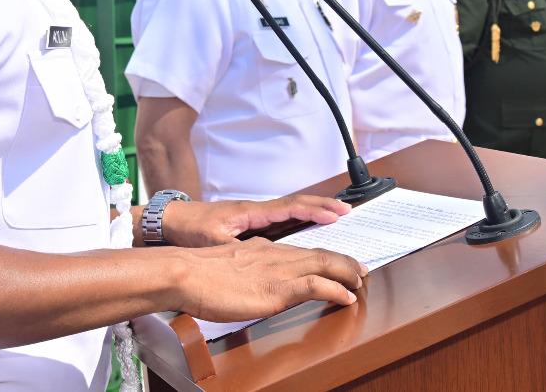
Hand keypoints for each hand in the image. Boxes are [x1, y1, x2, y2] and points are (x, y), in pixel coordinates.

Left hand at [163, 194, 350, 247]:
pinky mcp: (248, 223)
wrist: (170, 220)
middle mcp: (256, 210)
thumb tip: (258, 256)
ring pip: (289, 210)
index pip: (290, 206)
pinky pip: (280, 218)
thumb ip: (237, 249)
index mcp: (251, 212)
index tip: (337, 213)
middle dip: (322, 207)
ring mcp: (253, 216)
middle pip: (296, 204)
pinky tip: (306, 228)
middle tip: (347, 211)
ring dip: (312, 212)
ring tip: (335, 217)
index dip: (315, 210)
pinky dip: (298, 219)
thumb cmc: (190, 230)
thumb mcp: (213, 242)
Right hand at [172, 237, 366, 321]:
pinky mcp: (276, 288)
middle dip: (343, 261)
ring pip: (323, 264)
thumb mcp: (229, 268)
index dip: (323, 256)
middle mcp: (275, 255)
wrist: (185, 273)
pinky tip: (346, 296)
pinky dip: (335, 289)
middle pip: (319, 254)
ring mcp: (277, 270)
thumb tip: (254, 280)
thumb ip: (246, 270)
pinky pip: (315, 285)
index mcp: (263, 249)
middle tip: (360, 270)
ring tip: (360, 280)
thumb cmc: (198, 276)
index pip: (301, 251)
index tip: (337, 263)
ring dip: (346, 272)